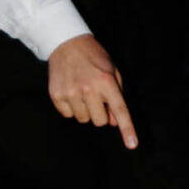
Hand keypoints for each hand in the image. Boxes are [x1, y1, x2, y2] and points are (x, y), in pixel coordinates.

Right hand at [46, 34, 136, 148]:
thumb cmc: (94, 57)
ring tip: (83, 91)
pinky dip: (71, 107)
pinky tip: (71, 91)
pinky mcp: (56, 95)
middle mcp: (89, 89)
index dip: (127, 129)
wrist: (67, 43)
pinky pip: (68, 115)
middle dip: (101, 113)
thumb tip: (113, 122)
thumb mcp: (112, 70)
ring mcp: (71, 93)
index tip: (132, 145)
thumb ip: (117, 96)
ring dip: (86, 110)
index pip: (120, 110)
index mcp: (107, 81)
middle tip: (97, 97)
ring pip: (83, 119)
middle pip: (100, 121)